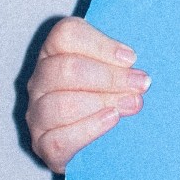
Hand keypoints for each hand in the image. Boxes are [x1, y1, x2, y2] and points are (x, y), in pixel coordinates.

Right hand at [25, 17, 149, 172]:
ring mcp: (37, 114)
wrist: (100, 145)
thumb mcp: (116, 71)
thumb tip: (141, 66)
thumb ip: (123, 61)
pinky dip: (88, 129)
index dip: (100, 44)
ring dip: (101, 102)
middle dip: (109, 77)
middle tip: (141, 84)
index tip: (131, 58)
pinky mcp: (42, 145)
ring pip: (59, 104)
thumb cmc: (110, 97)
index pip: (66, 34)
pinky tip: (111, 120)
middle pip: (65, 69)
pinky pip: (58, 139)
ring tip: (132, 104)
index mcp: (55, 52)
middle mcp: (40, 81)